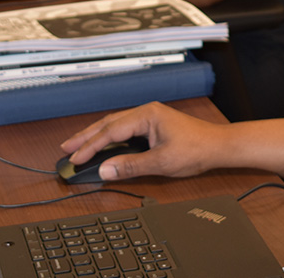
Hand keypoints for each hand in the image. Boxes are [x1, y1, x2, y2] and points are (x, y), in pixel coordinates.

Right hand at [60, 102, 226, 180]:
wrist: (218, 145)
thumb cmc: (196, 149)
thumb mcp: (161, 162)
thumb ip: (130, 166)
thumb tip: (105, 169)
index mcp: (147, 115)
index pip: (111, 131)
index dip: (90, 146)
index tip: (74, 157)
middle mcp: (147, 112)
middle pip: (109, 124)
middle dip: (86, 136)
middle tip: (65, 148)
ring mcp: (150, 118)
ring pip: (116, 126)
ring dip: (97, 137)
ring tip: (77, 147)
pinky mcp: (153, 125)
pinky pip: (126, 130)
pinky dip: (111, 139)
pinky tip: (102, 146)